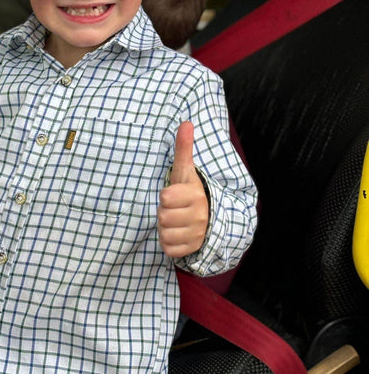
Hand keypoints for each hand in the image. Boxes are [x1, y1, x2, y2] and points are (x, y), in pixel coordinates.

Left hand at [157, 121, 208, 258]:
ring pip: (165, 234)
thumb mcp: (184, 170)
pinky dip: (169, 244)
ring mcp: (197, 234)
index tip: (174, 195)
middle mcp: (199, 216)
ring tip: (175, 221)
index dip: (165, 196)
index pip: (165, 198)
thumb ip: (184, 148)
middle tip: (174, 209)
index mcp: (195, 195)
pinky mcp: (192, 249)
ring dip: (165, 228)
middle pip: (162, 216)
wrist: (210, 216)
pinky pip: (169, 249)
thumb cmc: (189, 191)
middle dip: (164, 213)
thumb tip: (186, 123)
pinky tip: (176, 234)